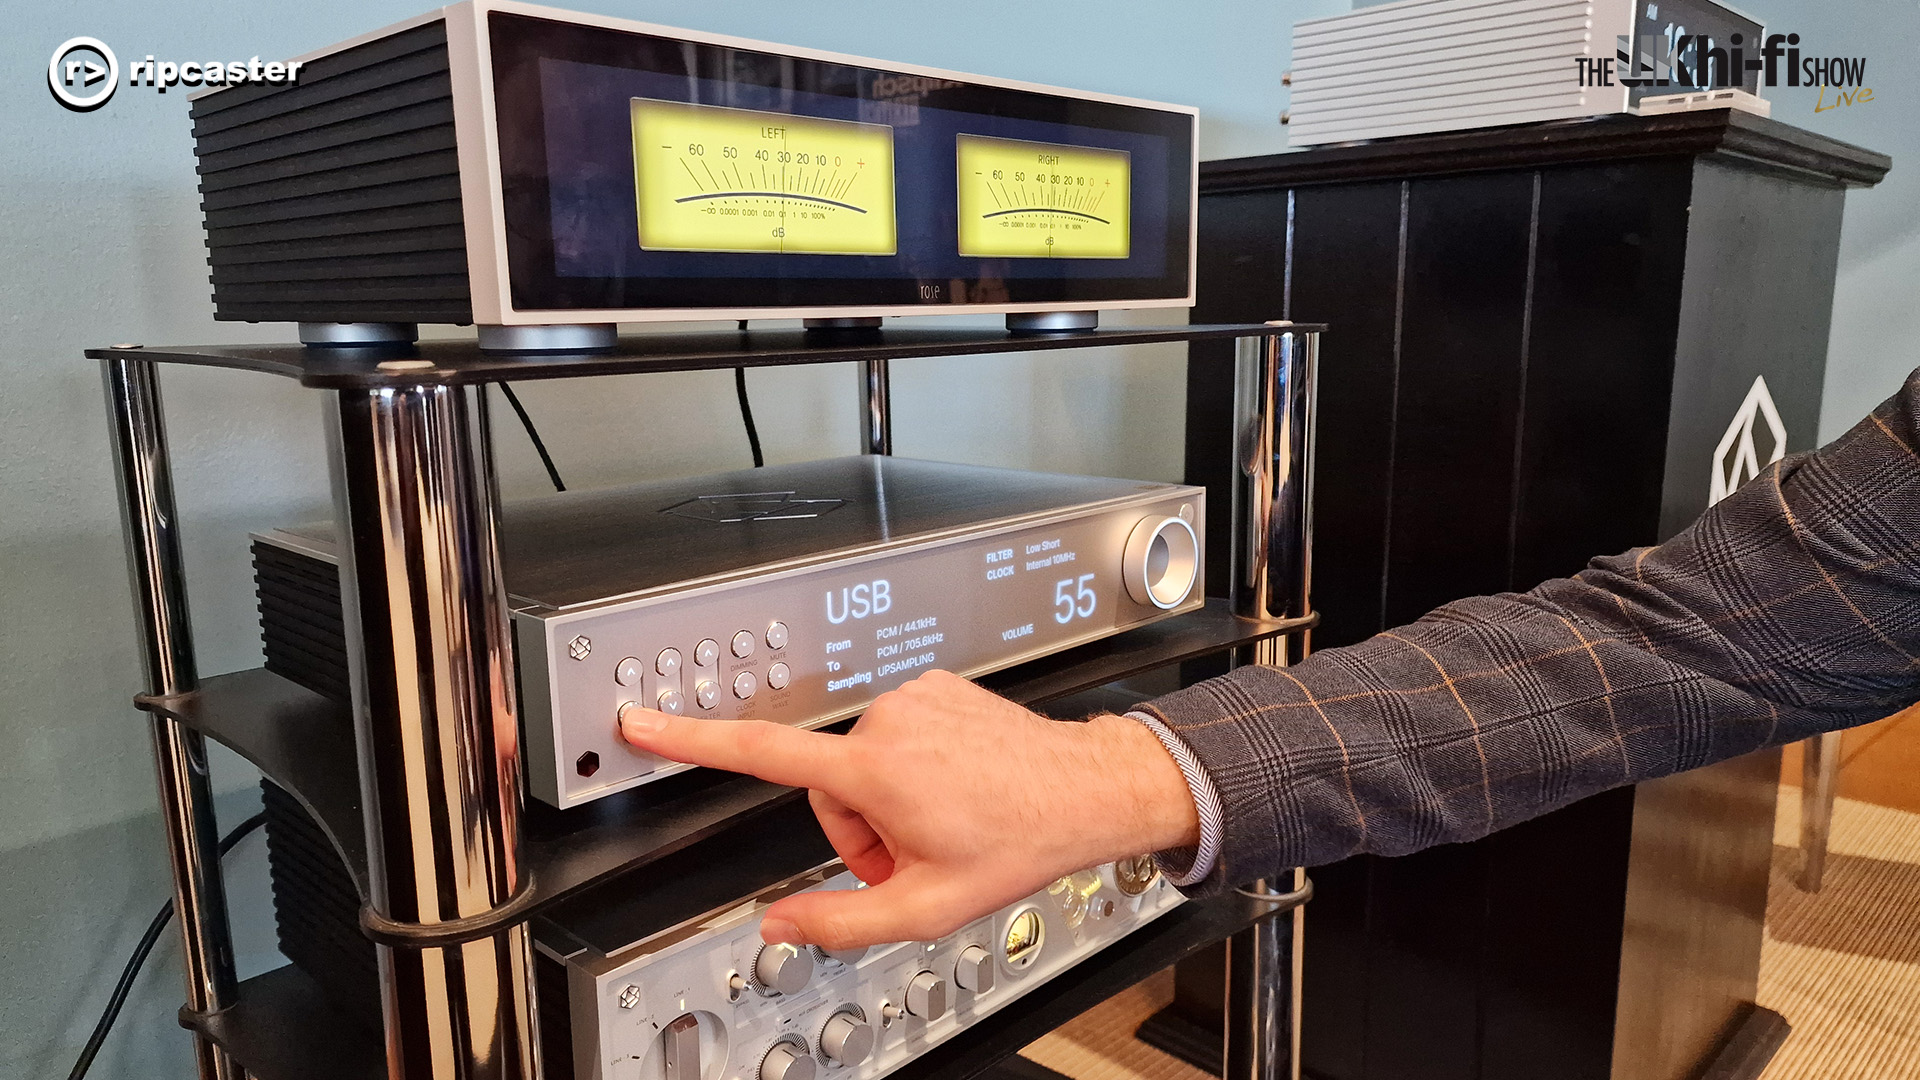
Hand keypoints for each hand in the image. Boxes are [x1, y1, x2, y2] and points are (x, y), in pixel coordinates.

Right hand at [619, 669, 1198, 949]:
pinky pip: (898, 734)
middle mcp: (889, 721)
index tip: (644, 720)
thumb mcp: (926, 908)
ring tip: (943, 820)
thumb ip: (839, 920)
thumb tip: (778, 922)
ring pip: (863, 762)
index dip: (691, 740)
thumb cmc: (1018, 840)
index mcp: (875, 771)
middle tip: (910, 853)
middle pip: (826, 785)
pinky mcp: (936, 685)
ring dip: (887, 798)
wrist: (1083, 789)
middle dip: (856, 827)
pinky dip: (915, 766)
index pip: (761, 753)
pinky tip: (956, 788)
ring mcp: (915, 698)